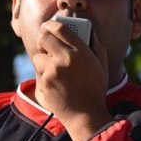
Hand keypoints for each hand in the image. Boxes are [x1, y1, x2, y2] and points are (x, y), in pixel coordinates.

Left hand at [32, 20, 112, 140]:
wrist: (85, 116)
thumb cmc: (95, 90)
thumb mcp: (102, 65)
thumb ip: (97, 46)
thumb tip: (90, 31)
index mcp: (81, 52)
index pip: (60, 28)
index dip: (51, 24)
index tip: (48, 26)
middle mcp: (65, 59)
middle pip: (44, 37)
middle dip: (42, 38)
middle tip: (45, 43)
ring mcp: (52, 71)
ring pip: (38, 56)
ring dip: (43, 60)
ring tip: (53, 70)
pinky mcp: (43, 83)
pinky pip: (38, 73)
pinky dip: (44, 76)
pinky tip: (55, 85)